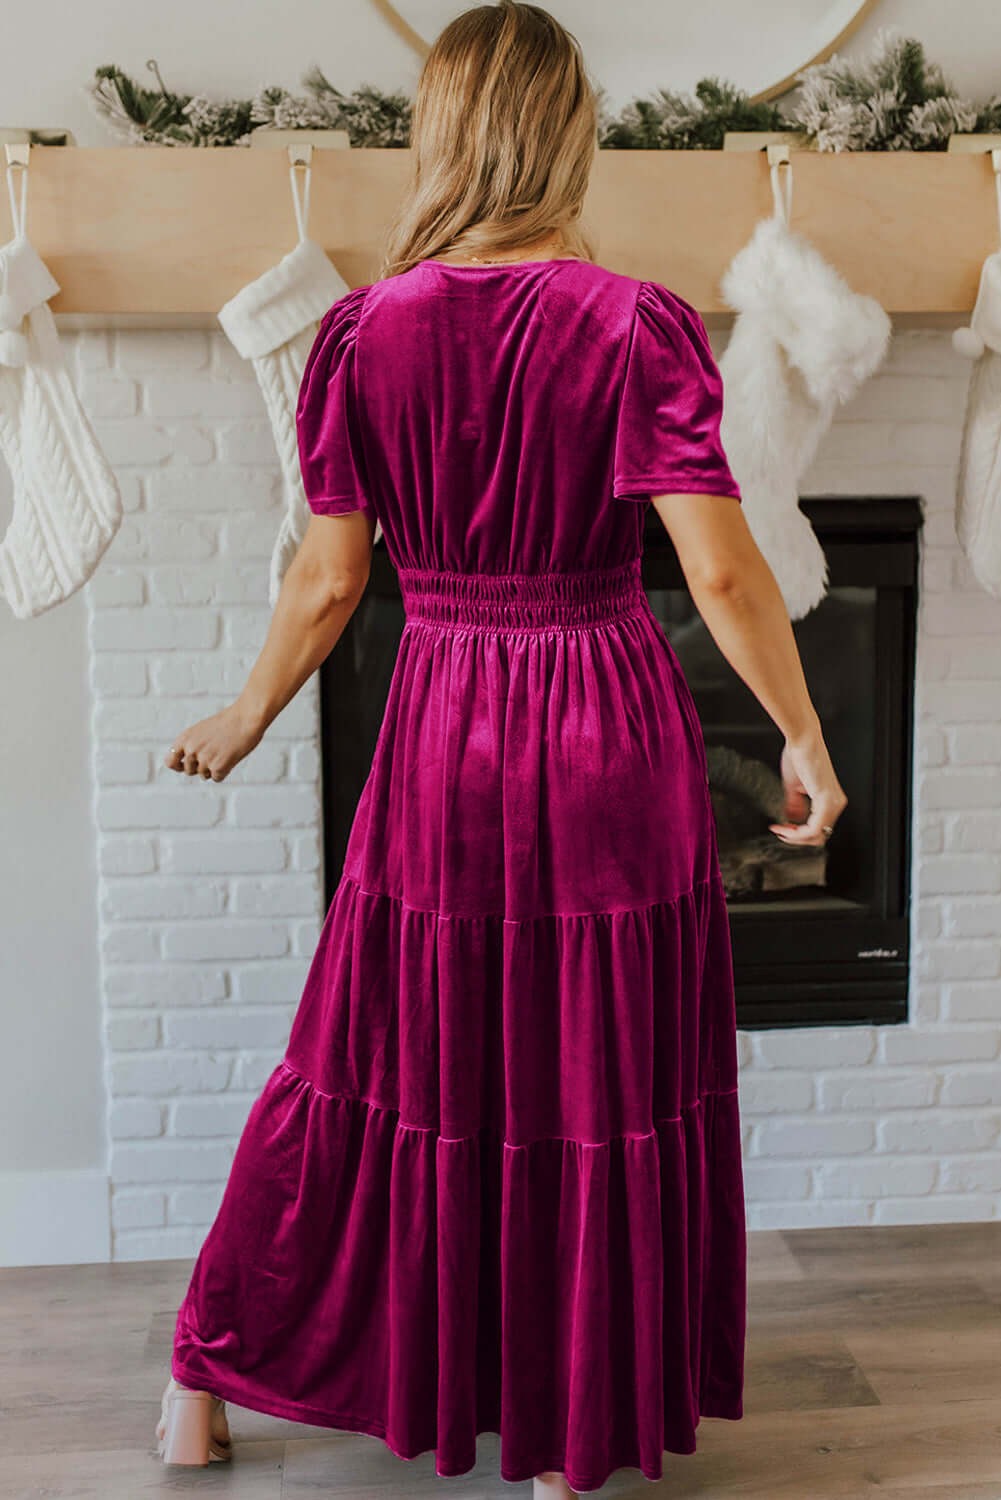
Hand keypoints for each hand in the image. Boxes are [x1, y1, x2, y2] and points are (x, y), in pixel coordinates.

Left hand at [164, 701, 264, 781]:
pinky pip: (217, 778)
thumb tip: (184, 767)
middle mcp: (191, 750)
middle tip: (215, 752)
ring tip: (224, 751)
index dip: (178, 766)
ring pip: (204, 775)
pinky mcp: (218, 767)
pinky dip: (225, 771)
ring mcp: (204, 759)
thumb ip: (191, 746)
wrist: (246, 718)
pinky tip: (231, 757)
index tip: (185, 765)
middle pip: (189, 771)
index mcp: (184, 739)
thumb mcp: (201, 730)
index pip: (170, 762)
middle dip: (201, 766)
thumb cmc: (227, 723)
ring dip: (214, 768)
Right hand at [769, 731, 847, 848]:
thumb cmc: (799, 755)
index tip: (779, 829)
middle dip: (796, 838)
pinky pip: (813, 829)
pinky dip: (796, 833)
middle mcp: (836, 803)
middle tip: (779, 832)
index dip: (796, 835)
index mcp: (831, 799)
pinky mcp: (826, 801)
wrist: (802, 739)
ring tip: (780, 830)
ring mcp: (833, 803)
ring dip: (795, 837)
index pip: (817, 829)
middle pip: (818, 836)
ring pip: (816, 836)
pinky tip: (784, 827)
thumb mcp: (794, 786)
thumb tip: (790, 821)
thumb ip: (794, 806)